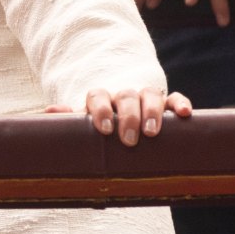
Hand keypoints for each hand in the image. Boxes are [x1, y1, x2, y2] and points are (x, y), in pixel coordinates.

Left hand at [47, 88, 191, 145]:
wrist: (123, 121)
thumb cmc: (101, 130)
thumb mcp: (83, 127)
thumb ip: (68, 121)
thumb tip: (49, 111)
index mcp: (100, 99)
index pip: (97, 95)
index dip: (100, 109)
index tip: (105, 129)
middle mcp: (123, 95)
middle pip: (124, 95)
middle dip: (128, 116)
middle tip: (129, 139)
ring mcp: (145, 97)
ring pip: (149, 94)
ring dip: (151, 111)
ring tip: (152, 132)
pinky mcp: (166, 103)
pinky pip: (174, 98)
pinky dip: (180, 103)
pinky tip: (185, 114)